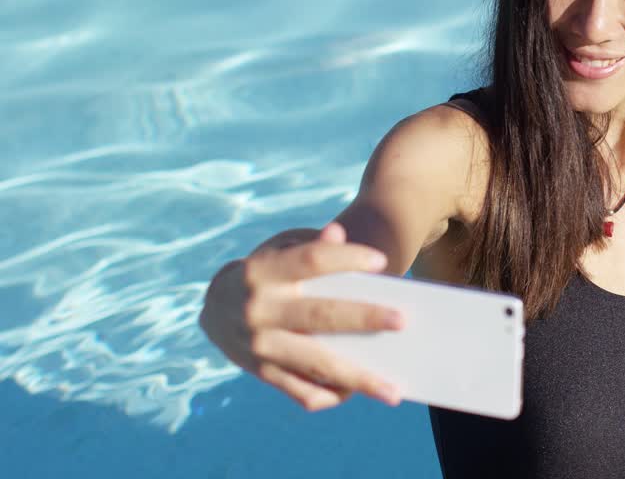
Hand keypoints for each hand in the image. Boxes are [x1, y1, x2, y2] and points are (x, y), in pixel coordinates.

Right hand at [199, 222, 404, 410]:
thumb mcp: (280, 248)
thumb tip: (338, 234)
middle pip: (320, 315)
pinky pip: (300, 391)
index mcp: (264, 271)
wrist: (216, 306)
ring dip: (358, 378)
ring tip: (393, 390)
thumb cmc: (266, 271)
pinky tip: (357, 392)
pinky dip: (331, 395)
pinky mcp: (262, 372)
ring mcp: (259, 345)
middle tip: (402, 321)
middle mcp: (259, 309)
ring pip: (316, 363)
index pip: (310, 260)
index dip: (346, 258)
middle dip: (364, 318)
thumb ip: (311, 244)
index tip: (380, 261)